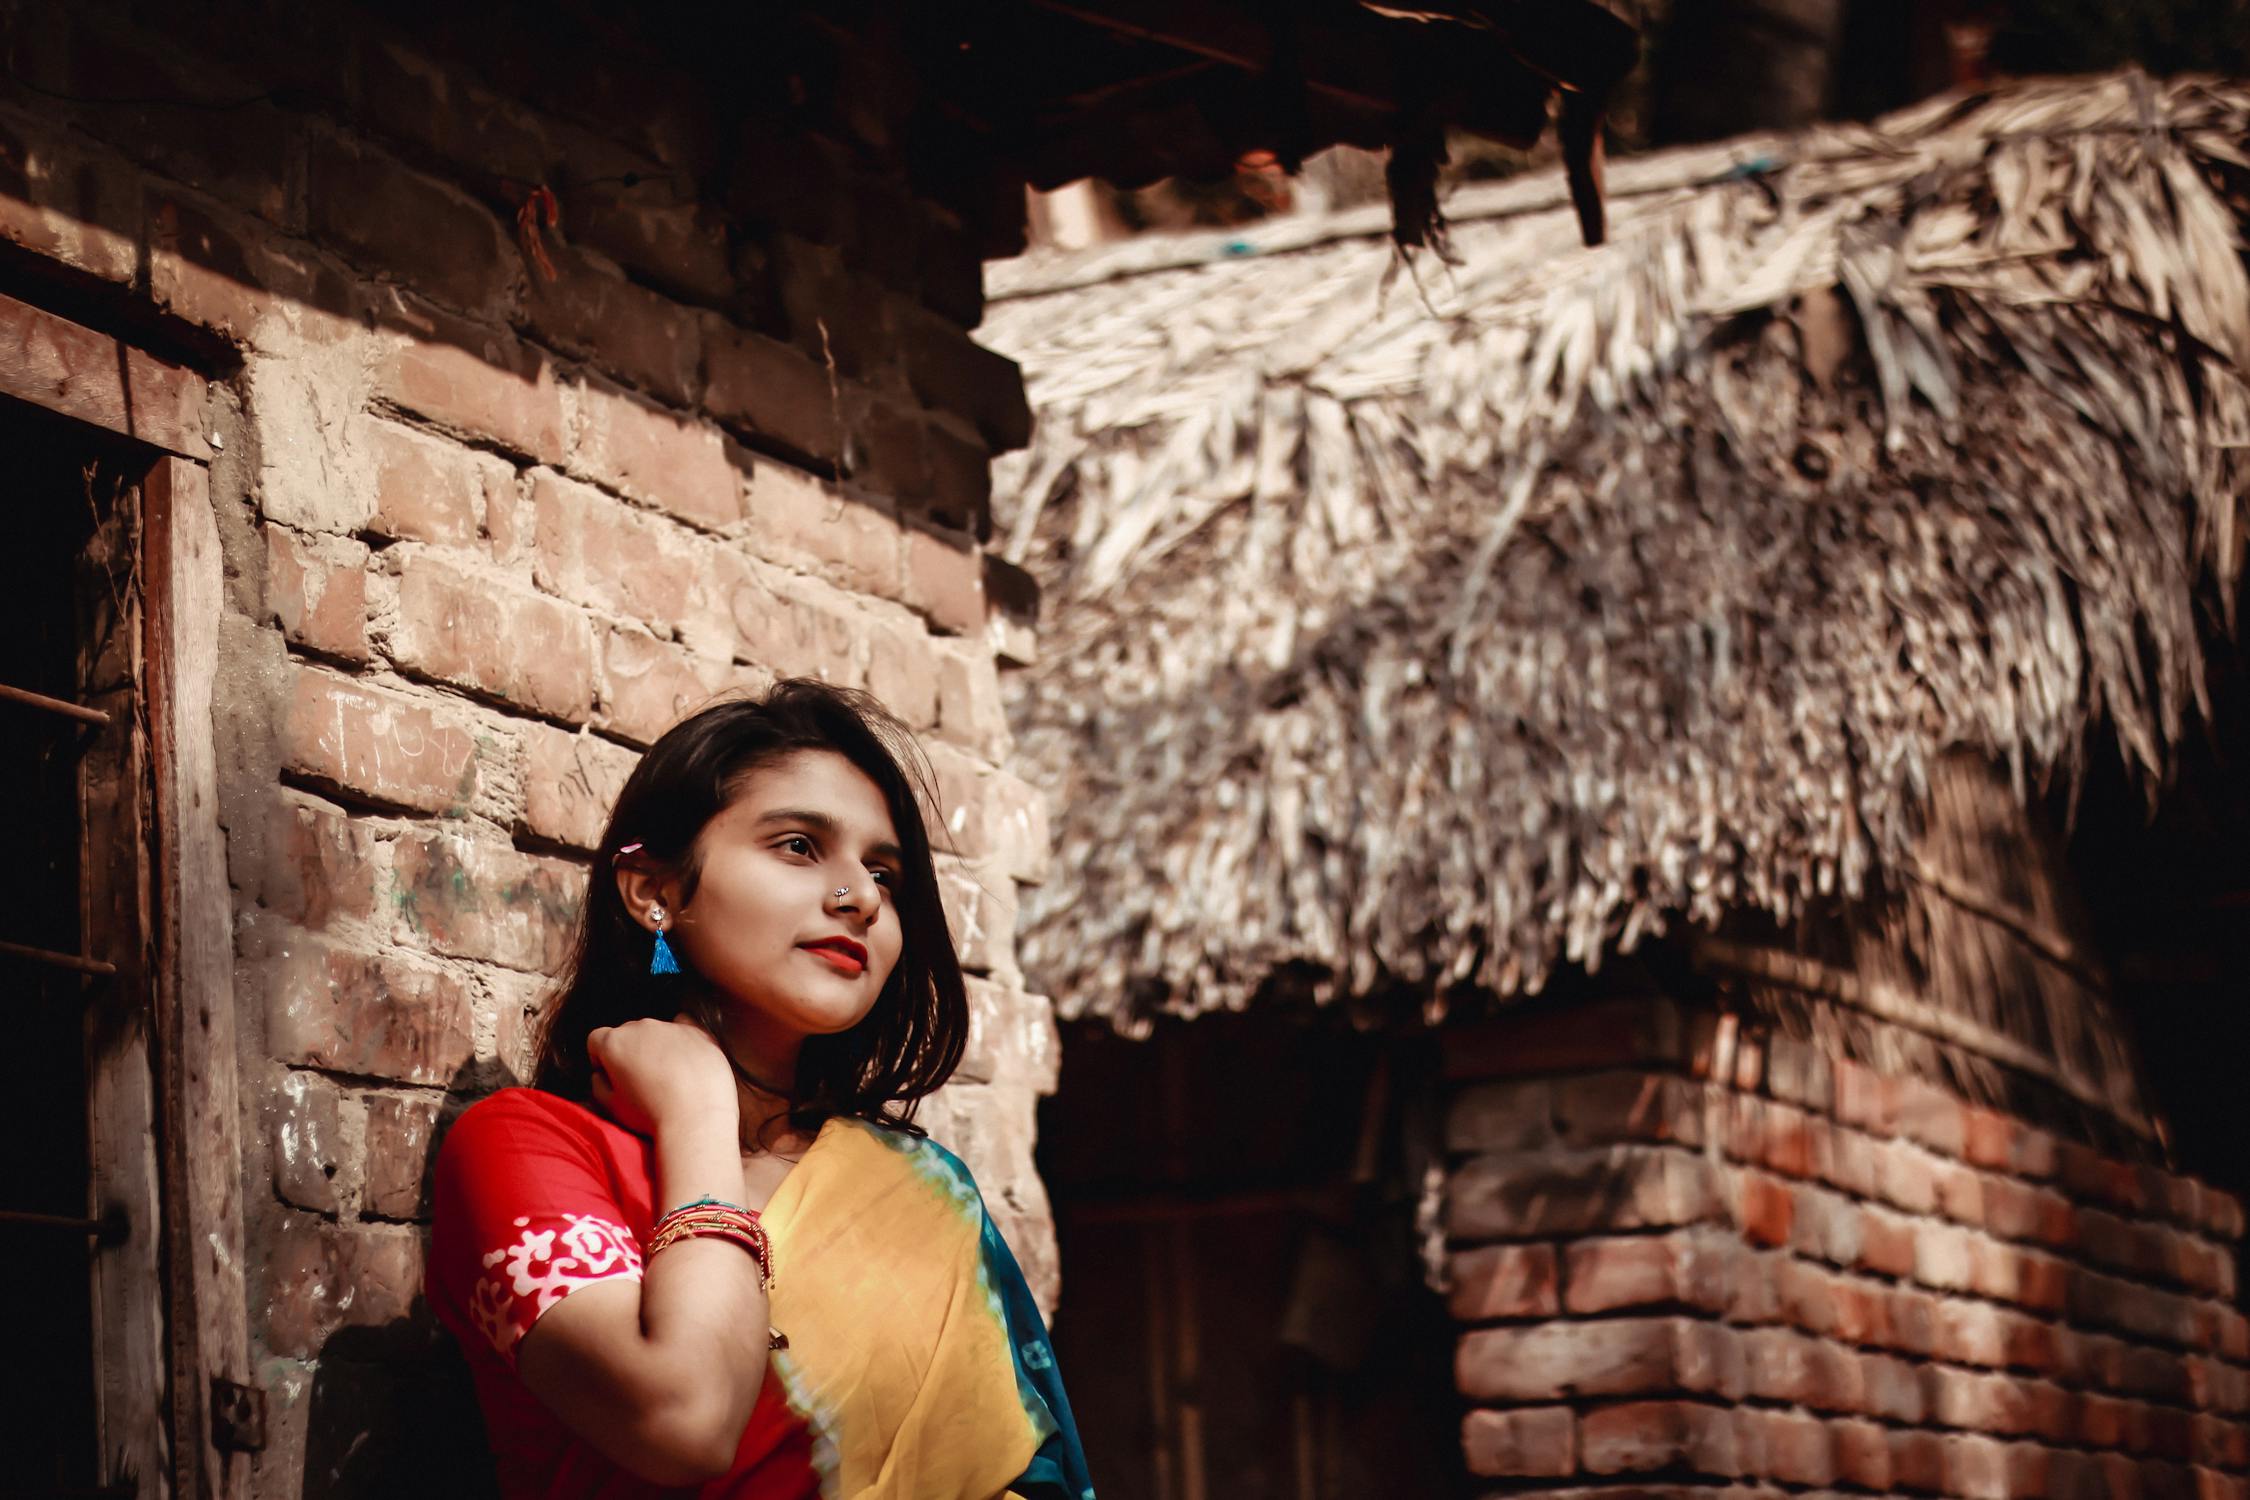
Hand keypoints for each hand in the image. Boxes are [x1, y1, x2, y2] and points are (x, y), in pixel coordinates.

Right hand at [586, 1015, 737, 1140]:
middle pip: (627, 1034)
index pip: (597, 1039)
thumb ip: (598, 1085)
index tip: (610, 1075)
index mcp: (615, 1042)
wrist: (697, 1117)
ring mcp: (671, 1027)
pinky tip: (685, 1062)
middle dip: (629, 1052)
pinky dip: (681, 1042)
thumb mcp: (611, 1106)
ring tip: (667, 1078)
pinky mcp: (697, 1032)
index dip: (600, 1059)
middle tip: (639, 1081)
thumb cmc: (651, 1114)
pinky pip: (684, 1029)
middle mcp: (642, 1027)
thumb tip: (601, 1076)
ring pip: (656, 1032)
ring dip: (656, 1048)